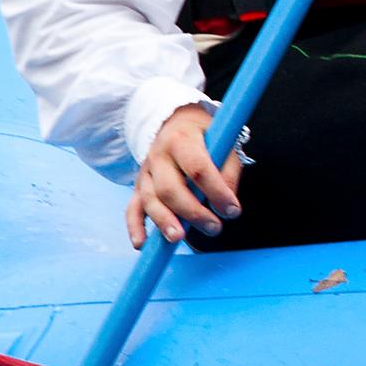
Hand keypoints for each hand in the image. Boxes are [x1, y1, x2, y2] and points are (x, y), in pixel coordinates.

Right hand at [125, 102, 242, 248]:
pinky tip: (142, 244)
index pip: (198, 169)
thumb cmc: (204, 137)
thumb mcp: (223, 143)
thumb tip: (228, 203)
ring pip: (150, 200)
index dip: (216, 192)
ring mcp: (145, 172)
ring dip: (165, 222)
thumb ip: (228, 172)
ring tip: (179, 239)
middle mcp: (159, 156)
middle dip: (192, 212)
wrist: (174, 122)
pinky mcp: (138, 187)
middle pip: (170, 189)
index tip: (232, 210)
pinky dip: (135, 227)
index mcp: (183, 141)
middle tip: (214, 228)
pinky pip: (132, 208)